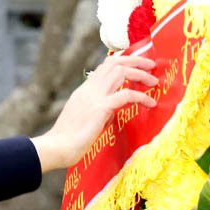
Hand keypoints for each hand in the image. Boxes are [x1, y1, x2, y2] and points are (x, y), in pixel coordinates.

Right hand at [32, 54, 157, 171]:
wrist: (55, 148)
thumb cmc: (67, 142)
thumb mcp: (84, 122)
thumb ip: (98, 114)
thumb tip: (112, 113)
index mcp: (83, 91)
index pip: (104, 67)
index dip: (123, 62)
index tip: (137, 66)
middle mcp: (88, 89)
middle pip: (114, 63)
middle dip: (135, 61)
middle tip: (151, 65)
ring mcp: (94, 97)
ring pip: (121, 72)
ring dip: (140, 74)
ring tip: (154, 82)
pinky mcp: (100, 108)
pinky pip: (126, 95)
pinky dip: (141, 96)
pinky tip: (151, 103)